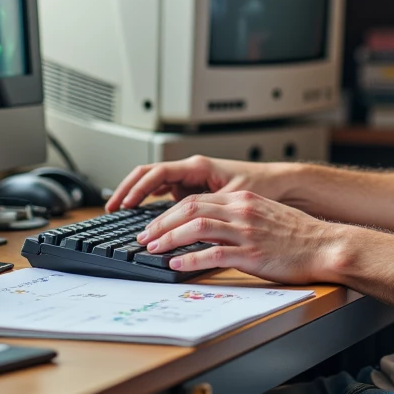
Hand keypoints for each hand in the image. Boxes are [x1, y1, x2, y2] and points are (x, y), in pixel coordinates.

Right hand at [106, 154, 290, 211]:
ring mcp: (192, 179)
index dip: (137, 188)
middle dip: (127, 190)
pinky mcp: (196, 190)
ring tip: (121, 214)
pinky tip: (145, 218)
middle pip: (148, 175)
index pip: (157, 173)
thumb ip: (210, 210)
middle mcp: (192, 170)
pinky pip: (168, 194)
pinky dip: (153, 203)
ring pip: (155, 184)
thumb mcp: (234, 198)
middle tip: (111, 208)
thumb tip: (189, 226)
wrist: (282, 184)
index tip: (123, 204)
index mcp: (198, 167)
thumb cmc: (262, 186)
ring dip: (137, 197)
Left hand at [135, 190, 348, 285]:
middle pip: (190, 210)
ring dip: (170, 238)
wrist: (326, 246)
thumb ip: (236, 217)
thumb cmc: (298, 236)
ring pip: (197, 228)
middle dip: (162, 223)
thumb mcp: (264, 215)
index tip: (154, 225)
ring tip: (153, 248)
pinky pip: (214, 254)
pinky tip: (177, 263)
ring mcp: (246, 232)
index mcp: (243, 200)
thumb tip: (207, 227)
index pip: (195, 200)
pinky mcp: (252, 254)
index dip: (169, 213)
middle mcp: (241, 211)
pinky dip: (191, 259)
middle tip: (145, 236)